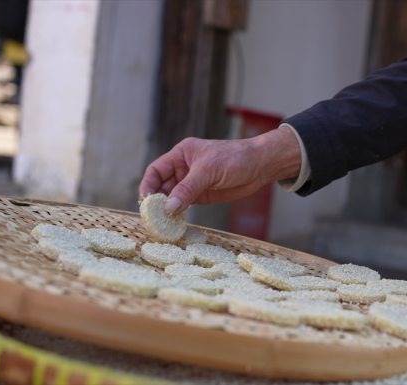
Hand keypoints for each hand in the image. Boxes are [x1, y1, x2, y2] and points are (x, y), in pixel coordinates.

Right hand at [138, 125, 301, 214]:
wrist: (260, 166)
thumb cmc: (235, 158)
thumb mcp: (209, 171)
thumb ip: (188, 189)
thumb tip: (169, 207)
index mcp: (182, 155)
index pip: (157, 170)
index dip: (149, 184)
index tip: (146, 200)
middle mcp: (184, 169)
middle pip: (162, 186)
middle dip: (156, 200)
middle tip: (153, 217)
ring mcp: (193, 183)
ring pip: (172, 197)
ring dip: (167, 209)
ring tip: (162, 222)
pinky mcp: (202, 196)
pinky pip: (185, 205)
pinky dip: (179, 213)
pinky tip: (175, 222)